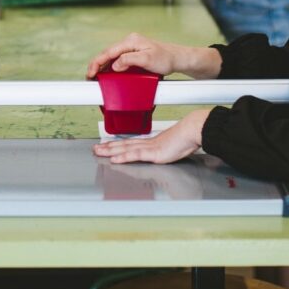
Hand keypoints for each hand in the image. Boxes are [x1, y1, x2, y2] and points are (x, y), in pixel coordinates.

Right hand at [85, 32, 200, 78]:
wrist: (177, 59)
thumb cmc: (165, 58)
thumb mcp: (147, 59)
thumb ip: (129, 60)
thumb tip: (114, 65)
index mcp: (131, 41)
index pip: (109, 52)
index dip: (97, 62)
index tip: (91, 73)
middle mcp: (129, 42)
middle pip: (107, 53)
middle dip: (96, 64)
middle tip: (89, 77)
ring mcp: (130, 47)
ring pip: (111, 56)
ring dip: (102, 66)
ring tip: (94, 76)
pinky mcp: (133, 53)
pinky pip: (117, 59)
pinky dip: (109, 66)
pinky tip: (105, 73)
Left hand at [92, 109, 209, 163]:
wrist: (193, 130)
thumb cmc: (188, 138)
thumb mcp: (174, 147)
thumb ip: (167, 151)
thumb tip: (167, 153)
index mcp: (152, 143)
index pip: (131, 144)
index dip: (118, 145)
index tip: (107, 145)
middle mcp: (148, 144)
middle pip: (124, 145)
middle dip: (108, 147)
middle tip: (96, 148)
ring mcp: (149, 148)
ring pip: (125, 149)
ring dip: (110, 151)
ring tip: (98, 152)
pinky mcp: (153, 153)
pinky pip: (135, 155)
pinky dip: (123, 157)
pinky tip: (114, 158)